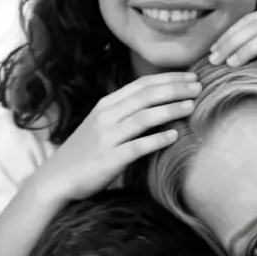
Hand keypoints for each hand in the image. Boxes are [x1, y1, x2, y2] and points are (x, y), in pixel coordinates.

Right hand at [33, 72, 201, 201]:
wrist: (57, 178)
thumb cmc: (85, 152)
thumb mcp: (102, 125)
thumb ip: (125, 113)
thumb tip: (158, 104)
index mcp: (106, 105)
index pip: (142, 85)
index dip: (168, 79)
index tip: (191, 77)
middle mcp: (106, 117)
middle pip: (146, 96)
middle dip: (175, 89)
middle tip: (199, 87)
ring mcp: (107, 137)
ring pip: (143, 117)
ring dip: (170, 109)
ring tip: (192, 106)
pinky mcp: (110, 159)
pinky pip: (137, 146)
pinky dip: (157, 139)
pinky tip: (175, 136)